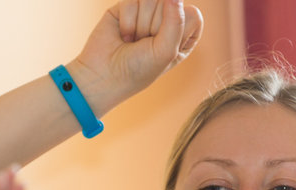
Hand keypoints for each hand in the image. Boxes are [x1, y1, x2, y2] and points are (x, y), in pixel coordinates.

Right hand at [74, 0, 203, 106]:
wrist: (103, 76)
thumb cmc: (138, 70)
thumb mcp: (166, 52)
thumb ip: (176, 20)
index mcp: (183, 35)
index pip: (193, 14)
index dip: (177, 29)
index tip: (164, 48)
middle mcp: (166, 21)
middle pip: (171, 3)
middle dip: (155, 27)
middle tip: (144, 45)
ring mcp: (146, 12)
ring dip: (141, 24)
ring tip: (133, 41)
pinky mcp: (127, 6)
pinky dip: (128, 19)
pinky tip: (123, 35)